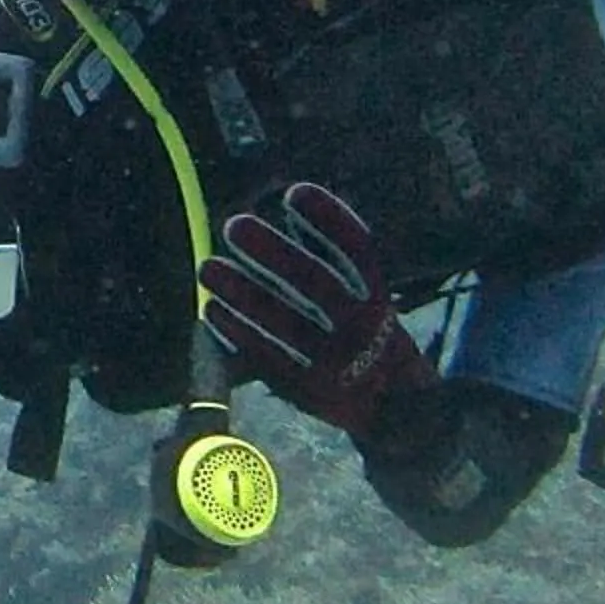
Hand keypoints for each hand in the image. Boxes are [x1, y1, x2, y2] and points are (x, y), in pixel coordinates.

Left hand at [200, 182, 433, 436]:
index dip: (330, 220)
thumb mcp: (365, 295)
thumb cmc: (367, 333)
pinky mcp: (308, 391)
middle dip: (275, 253)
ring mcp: (335, 362)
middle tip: (235, 225)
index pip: (358, 252)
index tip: (296, 193)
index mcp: (377, 297)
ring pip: (284, 322)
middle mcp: (361, 328)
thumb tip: (292, 208)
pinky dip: (238, 333)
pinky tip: (213, 311)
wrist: (396, 411)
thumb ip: (331, 254)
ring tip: (207, 267)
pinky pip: (268, 358)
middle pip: (317, 284)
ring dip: (242, 293)